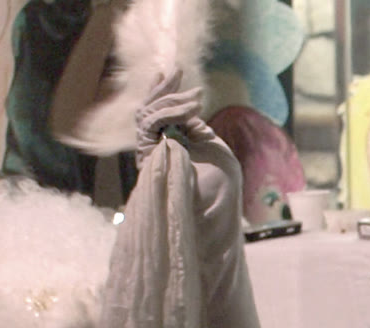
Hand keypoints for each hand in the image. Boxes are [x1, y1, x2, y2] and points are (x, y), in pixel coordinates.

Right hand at [134, 76, 241, 268]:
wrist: (217, 214)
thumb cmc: (222, 188)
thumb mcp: (213, 148)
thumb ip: (194, 128)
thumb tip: (182, 109)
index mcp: (175, 146)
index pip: (160, 115)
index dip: (164, 93)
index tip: (173, 73)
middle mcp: (159, 149)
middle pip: (149, 111)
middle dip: (162, 89)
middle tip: (176, 71)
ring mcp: (152, 155)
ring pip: (147, 116)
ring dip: (171, 100)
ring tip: (195, 98)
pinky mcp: (150, 159)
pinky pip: (151, 126)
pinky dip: (169, 112)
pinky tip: (190, 108)